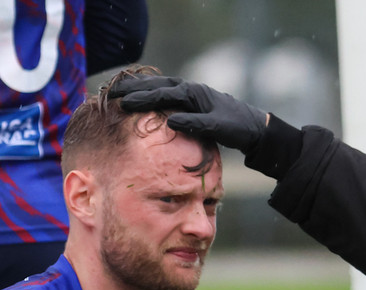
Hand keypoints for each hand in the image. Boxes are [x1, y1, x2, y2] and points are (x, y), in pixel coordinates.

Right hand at [110, 75, 268, 153]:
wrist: (252, 126)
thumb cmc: (236, 128)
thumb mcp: (216, 128)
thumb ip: (195, 124)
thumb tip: (171, 121)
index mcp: (194, 93)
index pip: (163, 94)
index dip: (143, 98)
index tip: (125, 103)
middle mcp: (189, 89)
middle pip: (156, 85)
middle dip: (134, 89)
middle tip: (113, 94)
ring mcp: (189, 93)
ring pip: (159, 86)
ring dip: (139, 87)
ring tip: (119, 90)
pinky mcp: (190, 100)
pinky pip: (165, 92)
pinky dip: (150, 92)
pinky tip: (140, 95)